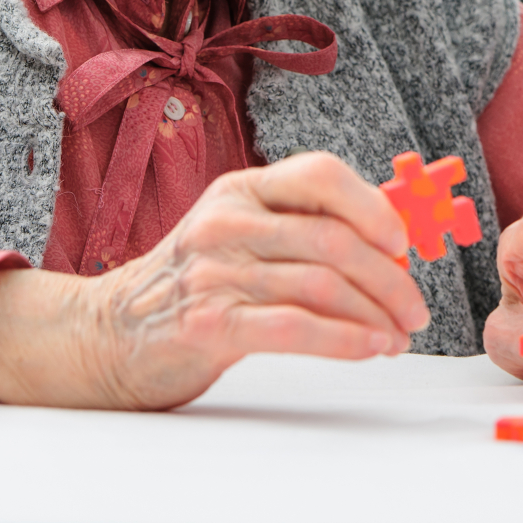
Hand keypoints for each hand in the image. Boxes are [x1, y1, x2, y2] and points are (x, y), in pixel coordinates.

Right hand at [0, 152, 427, 408]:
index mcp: (241, 190)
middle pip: (333, 240)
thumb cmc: (192, 284)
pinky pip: (296, 327)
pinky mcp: (208, 323)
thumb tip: (390, 241)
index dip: (373, 206)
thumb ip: (301, 229)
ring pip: (322, 285)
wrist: (107, 333)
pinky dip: (345, 339)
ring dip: (375, 315)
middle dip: (390, 278)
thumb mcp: (239, 234)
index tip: (405, 242)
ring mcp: (214, 272)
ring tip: (397, 336)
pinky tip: (370, 348)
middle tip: (415, 308)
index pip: (321, 175)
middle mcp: (227, 222)